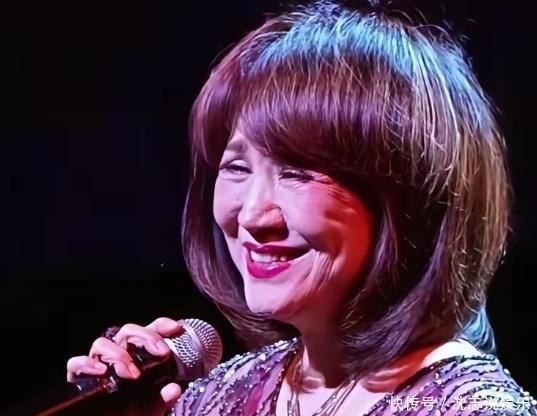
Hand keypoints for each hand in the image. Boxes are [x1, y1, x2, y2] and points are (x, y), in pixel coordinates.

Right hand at [66, 317, 182, 414]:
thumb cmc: (135, 412)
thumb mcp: (153, 407)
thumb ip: (164, 398)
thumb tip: (175, 388)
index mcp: (139, 354)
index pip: (148, 330)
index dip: (161, 325)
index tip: (175, 328)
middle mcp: (118, 354)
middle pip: (127, 332)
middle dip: (145, 337)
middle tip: (160, 352)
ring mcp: (98, 363)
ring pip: (102, 343)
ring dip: (118, 354)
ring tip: (132, 373)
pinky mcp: (80, 376)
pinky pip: (76, 363)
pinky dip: (86, 364)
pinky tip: (101, 371)